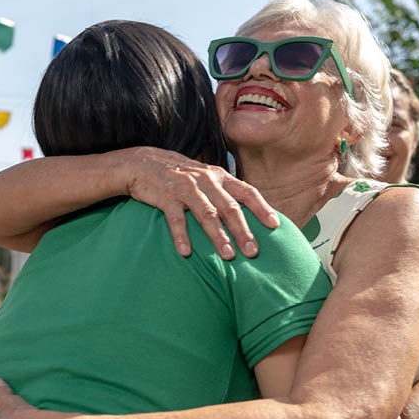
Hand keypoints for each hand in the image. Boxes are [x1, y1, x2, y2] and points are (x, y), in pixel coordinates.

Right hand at [118, 147, 279, 258]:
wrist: (143, 162)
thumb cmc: (181, 176)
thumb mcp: (206, 179)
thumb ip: (225, 193)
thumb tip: (249, 217)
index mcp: (219, 177)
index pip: (247, 192)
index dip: (262, 208)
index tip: (275, 226)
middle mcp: (206, 181)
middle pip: (229, 207)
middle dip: (243, 231)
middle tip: (253, 252)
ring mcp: (186, 188)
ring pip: (207, 214)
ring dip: (218, 236)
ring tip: (228, 255)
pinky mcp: (166, 196)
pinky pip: (175, 218)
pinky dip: (181, 235)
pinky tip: (186, 252)